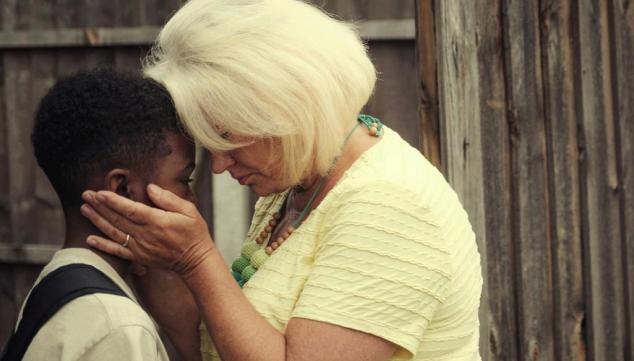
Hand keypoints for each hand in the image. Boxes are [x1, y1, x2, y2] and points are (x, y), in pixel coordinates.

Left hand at [80, 184, 213, 276]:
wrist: (195, 261)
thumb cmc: (194, 233)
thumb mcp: (189, 211)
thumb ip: (168, 199)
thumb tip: (150, 188)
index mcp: (157, 222)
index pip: (130, 209)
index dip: (113, 201)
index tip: (100, 193)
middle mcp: (146, 235)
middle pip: (118, 219)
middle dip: (100, 206)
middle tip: (86, 195)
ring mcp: (140, 248)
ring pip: (114, 233)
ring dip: (97, 221)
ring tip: (84, 209)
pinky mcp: (138, 257)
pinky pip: (117, 251)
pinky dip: (103, 245)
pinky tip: (90, 239)